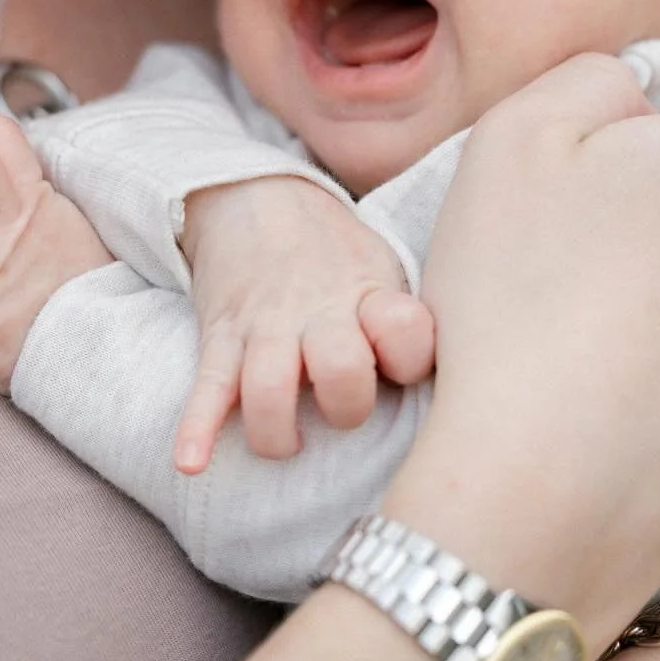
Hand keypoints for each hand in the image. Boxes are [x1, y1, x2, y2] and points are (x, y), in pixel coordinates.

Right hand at [175, 177, 434, 471]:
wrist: (257, 197)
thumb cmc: (338, 257)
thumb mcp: (386, 270)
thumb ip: (413, 325)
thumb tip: (468, 381)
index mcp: (369, 295)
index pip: (407, 334)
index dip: (410, 359)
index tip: (402, 369)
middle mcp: (318, 312)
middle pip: (340, 369)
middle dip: (346, 408)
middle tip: (342, 412)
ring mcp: (265, 326)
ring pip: (267, 388)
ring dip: (276, 432)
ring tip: (285, 444)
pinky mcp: (221, 336)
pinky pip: (207, 386)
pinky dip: (195, 427)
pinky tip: (191, 463)